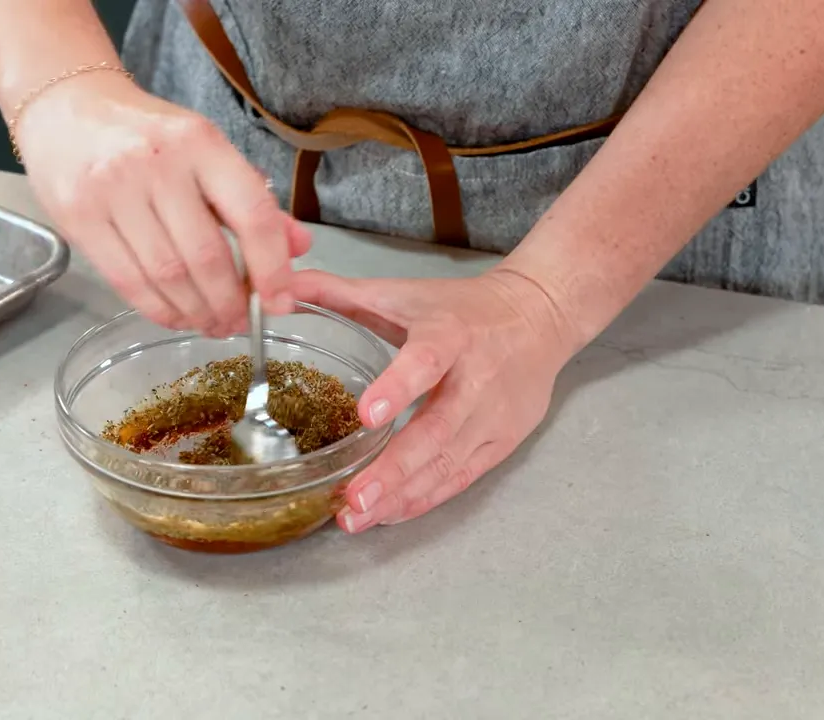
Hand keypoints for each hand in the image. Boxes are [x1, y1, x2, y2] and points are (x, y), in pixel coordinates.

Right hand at [16, 72, 310, 335]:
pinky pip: (127, 281)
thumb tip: (297, 247)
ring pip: (167, 276)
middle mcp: (156, 163)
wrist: (64, 109)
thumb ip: (251, 198)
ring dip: (196, 312)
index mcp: (200, 142)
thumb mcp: (205, 150)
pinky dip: (158, 309)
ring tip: (210, 324)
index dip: (271, 268)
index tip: (281, 302)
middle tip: (238, 323)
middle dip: (229, 303)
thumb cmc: (145, 134)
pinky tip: (175, 316)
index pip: (251, 214)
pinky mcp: (79, 218)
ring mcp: (112, 191)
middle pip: (206, 256)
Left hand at [290, 267, 581, 530]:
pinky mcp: (502, 442)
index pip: (426, 362)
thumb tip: (282, 286)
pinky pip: (461, 478)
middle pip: (436, 431)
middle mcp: (477, 380)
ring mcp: (493, 417)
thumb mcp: (405, 293)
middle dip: (393, 470)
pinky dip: (424, 499)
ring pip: (447, 464)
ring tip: (357, 517)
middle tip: (353, 498)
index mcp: (450, 335)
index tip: (367, 416)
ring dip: (401, 495)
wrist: (540, 316)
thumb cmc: (463, 309)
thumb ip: (342, 293)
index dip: (399, 388)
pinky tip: (390, 513)